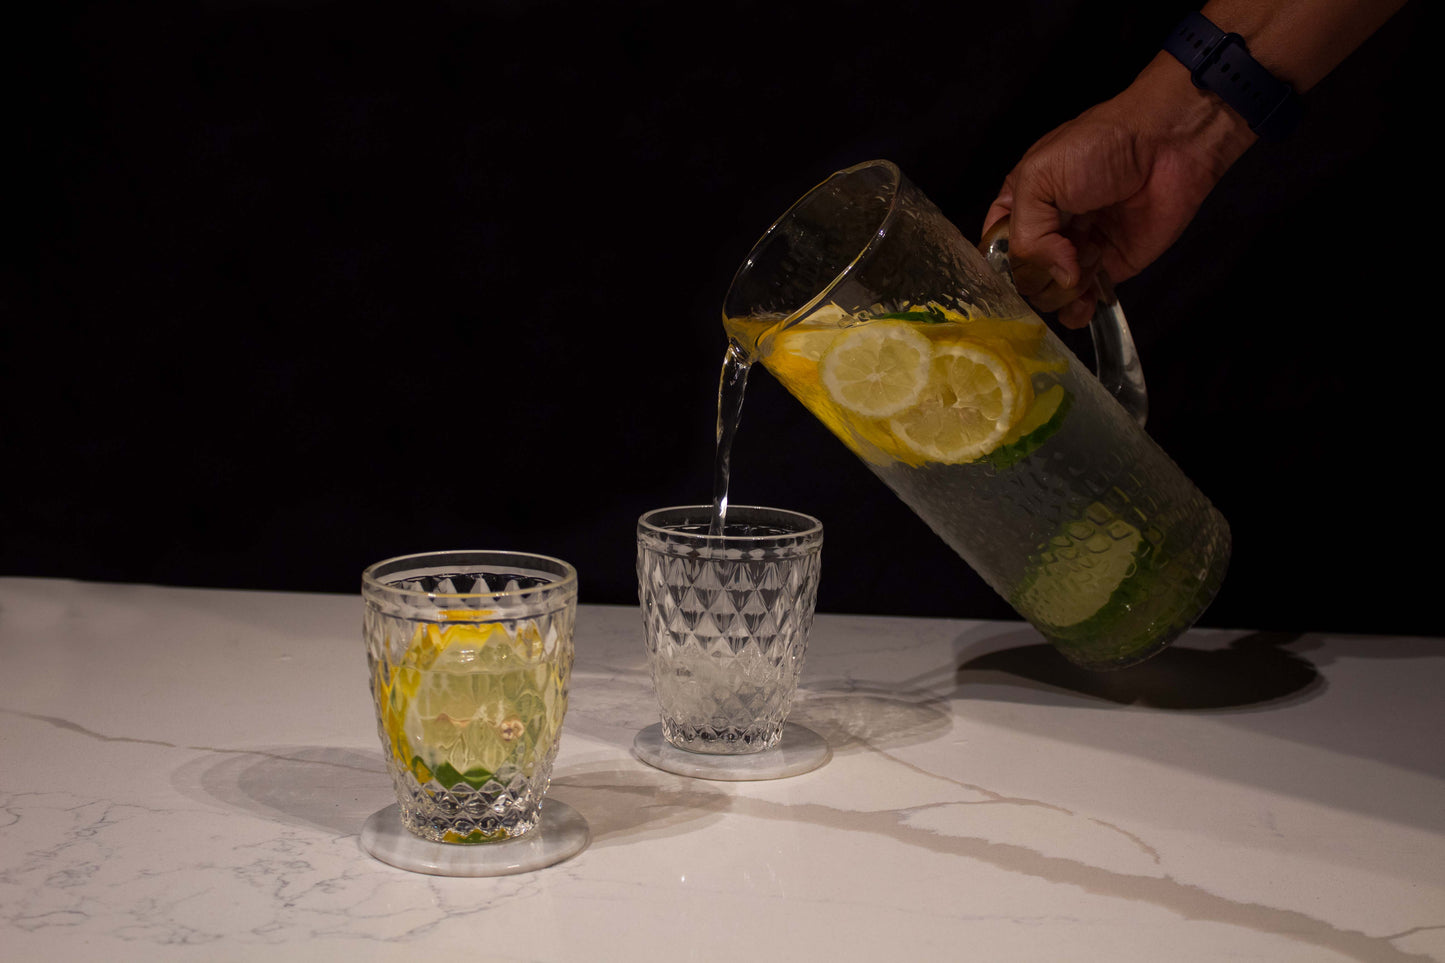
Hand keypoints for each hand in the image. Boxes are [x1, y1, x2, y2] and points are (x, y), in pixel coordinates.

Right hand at [984, 57, 1254, 327]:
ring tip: (1088, 258)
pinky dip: (1079, 311)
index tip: (1011, 269)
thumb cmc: (1098, 145)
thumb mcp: (1040, 177)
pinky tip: (1084, 304)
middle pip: (1021, 277)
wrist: (1167, 143)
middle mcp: (1044, 231)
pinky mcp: (1109, 269)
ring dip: (1062, 291)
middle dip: (1037, 275)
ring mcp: (1076, 253)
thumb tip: (1054, 277)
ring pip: (1048, 295)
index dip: (997, 264)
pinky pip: (1082, 304)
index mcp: (1020, 203)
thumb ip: (1026, 234)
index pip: (994, 248)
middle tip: (1064, 251)